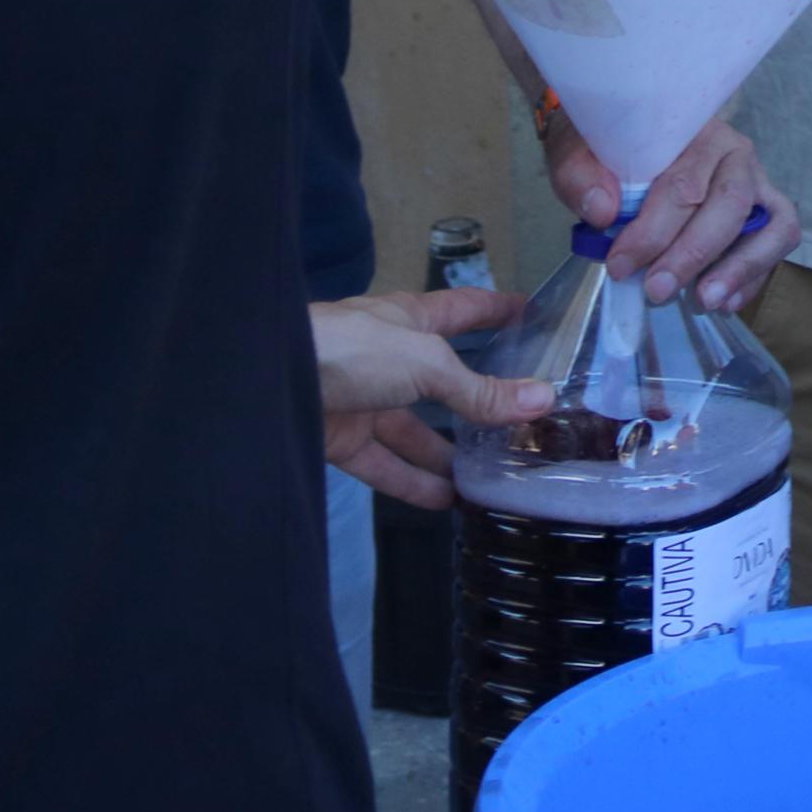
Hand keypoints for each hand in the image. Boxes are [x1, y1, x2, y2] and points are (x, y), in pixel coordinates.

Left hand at [311, 285, 549, 507]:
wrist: (268, 384)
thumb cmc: (353, 351)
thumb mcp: (426, 363)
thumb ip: (480, 390)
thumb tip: (543, 400)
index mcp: (409, 320)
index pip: (463, 309)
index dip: (496, 310)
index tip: (533, 315)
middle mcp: (390, 358)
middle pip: (444, 380)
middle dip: (478, 399)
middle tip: (523, 422)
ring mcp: (365, 401)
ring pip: (416, 431)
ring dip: (450, 454)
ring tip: (493, 477)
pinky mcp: (342, 440)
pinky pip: (386, 465)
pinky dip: (415, 483)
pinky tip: (448, 502)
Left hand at [549, 116, 796, 313]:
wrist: (623, 138)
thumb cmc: (606, 148)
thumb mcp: (575, 151)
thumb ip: (580, 175)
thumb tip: (603, 212)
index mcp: (692, 131)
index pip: (683, 183)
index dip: (653, 231)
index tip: (620, 266)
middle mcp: (734, 152)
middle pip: (730, 203)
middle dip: (694, 253)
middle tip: (657, 290)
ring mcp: (757, 181)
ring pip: (771, 222)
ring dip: (742, 266)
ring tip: (705, 300)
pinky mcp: (766, 210)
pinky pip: (779, 240)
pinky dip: (755, 274)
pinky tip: (723, 302)